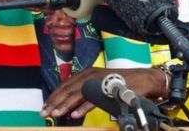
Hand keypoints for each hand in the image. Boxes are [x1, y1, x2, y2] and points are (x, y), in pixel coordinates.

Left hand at [40, 67, 166, 118]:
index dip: (54, 96)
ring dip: (65, 105)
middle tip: (45, 112)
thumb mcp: (98, 87)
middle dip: (55, 102)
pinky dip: (82, 108)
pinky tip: (74, 115)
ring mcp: (98, 80)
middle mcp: (89, 74)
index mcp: (85, 74)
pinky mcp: (108, 88)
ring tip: (56, 114)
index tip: (45, 107)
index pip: (64, 85)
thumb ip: (84, 95)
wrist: (143, 80)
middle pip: (67, 89)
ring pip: (76, 93)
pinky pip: (92, 99)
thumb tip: (69, 108)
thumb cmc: (120, 85)